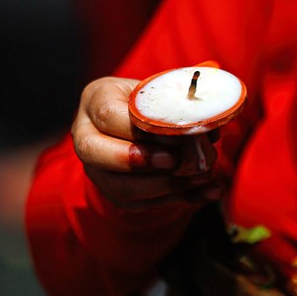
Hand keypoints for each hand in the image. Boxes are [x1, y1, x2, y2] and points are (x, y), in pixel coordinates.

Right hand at [71, 76, 221, 209]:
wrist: (138, 121)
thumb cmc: (151, 100)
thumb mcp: (161, 92)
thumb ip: (180, 106)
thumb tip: (209, 129)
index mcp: (97, 100)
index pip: (108, 115)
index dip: (140, 129)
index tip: (174, 136)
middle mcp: (86, 134)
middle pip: (94, 153)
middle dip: (136, 160)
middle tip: (174, 162)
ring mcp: (96, 167)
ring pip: (117, 186)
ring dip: (162, 186)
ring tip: (199, 177)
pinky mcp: (113, 191)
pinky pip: (139, 204)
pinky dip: (177, 199)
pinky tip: (207, 192)